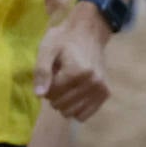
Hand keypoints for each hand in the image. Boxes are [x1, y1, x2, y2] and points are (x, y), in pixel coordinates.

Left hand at [34, 4, 112, 120]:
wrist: (89, 32)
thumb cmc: (64, 40)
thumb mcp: (47, 50)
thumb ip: (42, 72)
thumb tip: (40, 95)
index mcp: (77, 71)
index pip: (51, 95)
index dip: (46, 86)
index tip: (50, 74)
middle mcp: (92, 82)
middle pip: (61, 105)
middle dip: (55, 95)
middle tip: (59, 79)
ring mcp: (101, 88)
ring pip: (72, 112)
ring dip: (65, 102)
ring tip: (68, 86)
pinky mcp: (105, 92)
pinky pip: (86, 114)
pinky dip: (77, 108)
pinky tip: (76, 95)